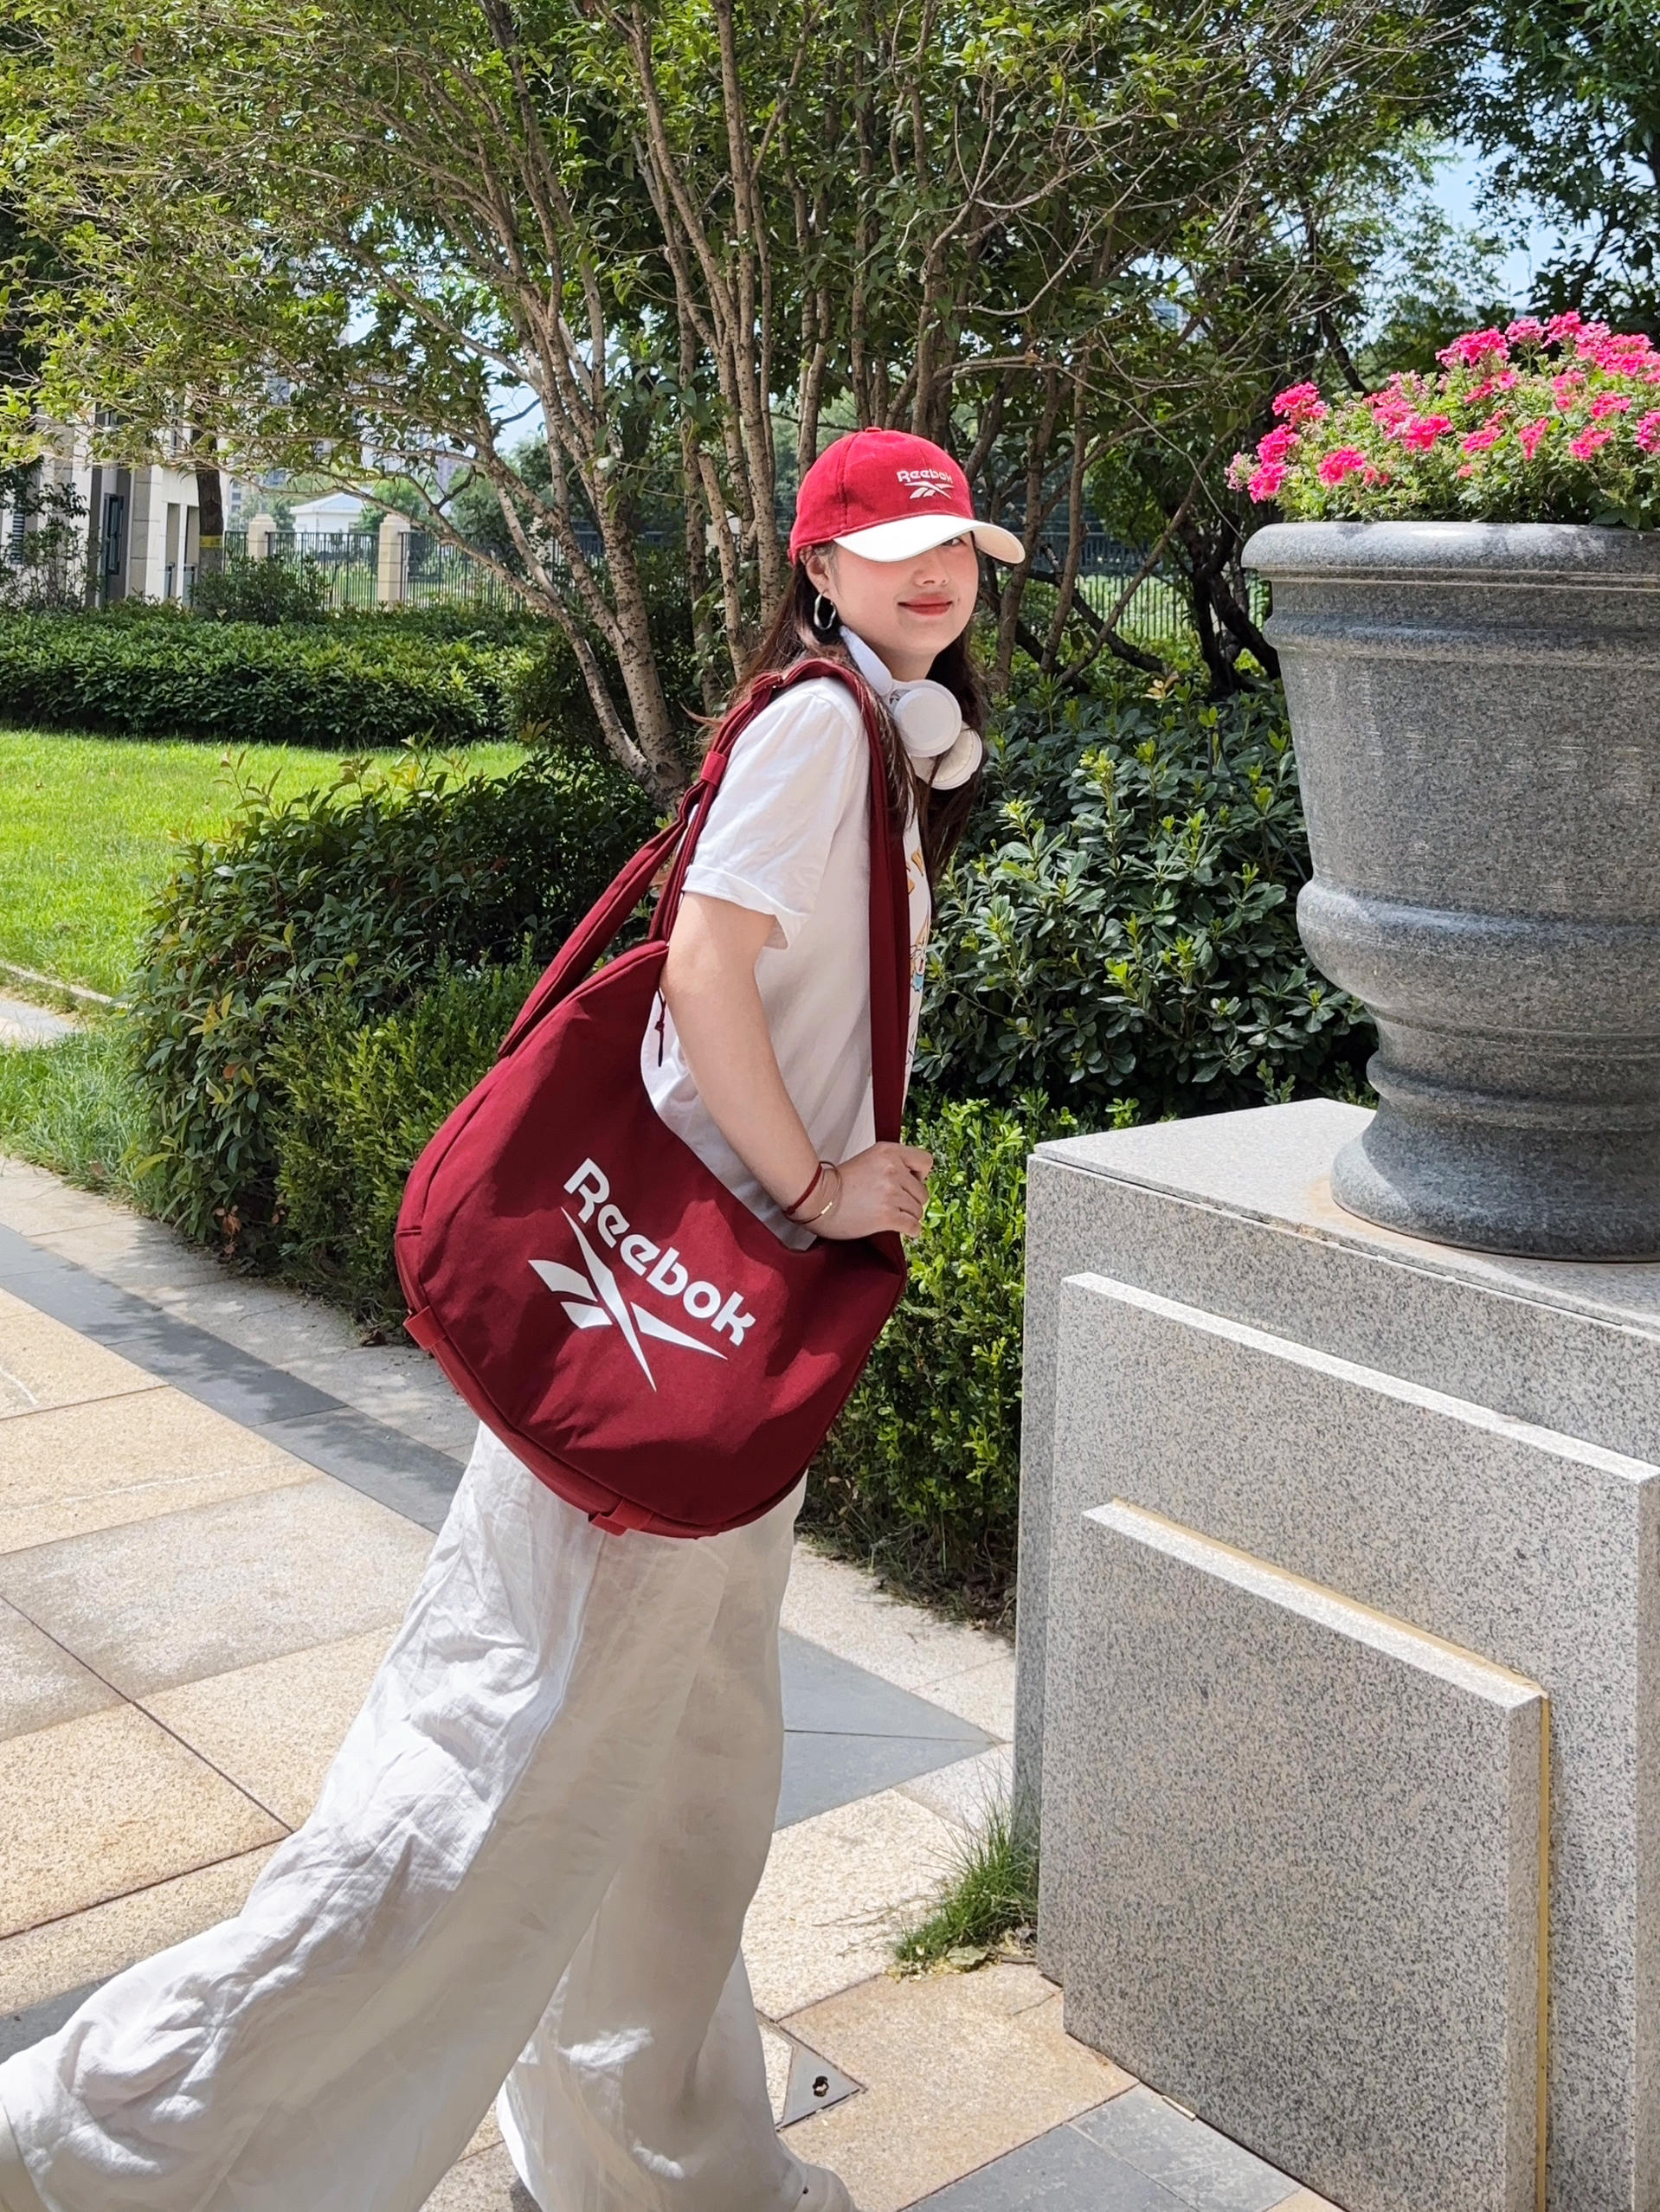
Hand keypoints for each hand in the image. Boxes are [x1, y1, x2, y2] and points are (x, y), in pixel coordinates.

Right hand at [815, 1142, 933, 1240]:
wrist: (817, 1199)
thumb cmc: (836, 1183)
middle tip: (896, 1204)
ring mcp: (891, 1193)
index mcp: (888, 1152)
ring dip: (908, 1216)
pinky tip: (903, 1229)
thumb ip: (891, 1165)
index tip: (911, 1182)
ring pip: (918, 1210)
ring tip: (893, 1216)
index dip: (920, 1175)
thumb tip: (912, 1181)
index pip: (925, 1161)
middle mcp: (893, 1170)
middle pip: (922, 1191)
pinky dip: (911, 1230)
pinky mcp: (887, 1216)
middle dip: (912, 1200)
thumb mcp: (868, 1160)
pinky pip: (913, 1226)